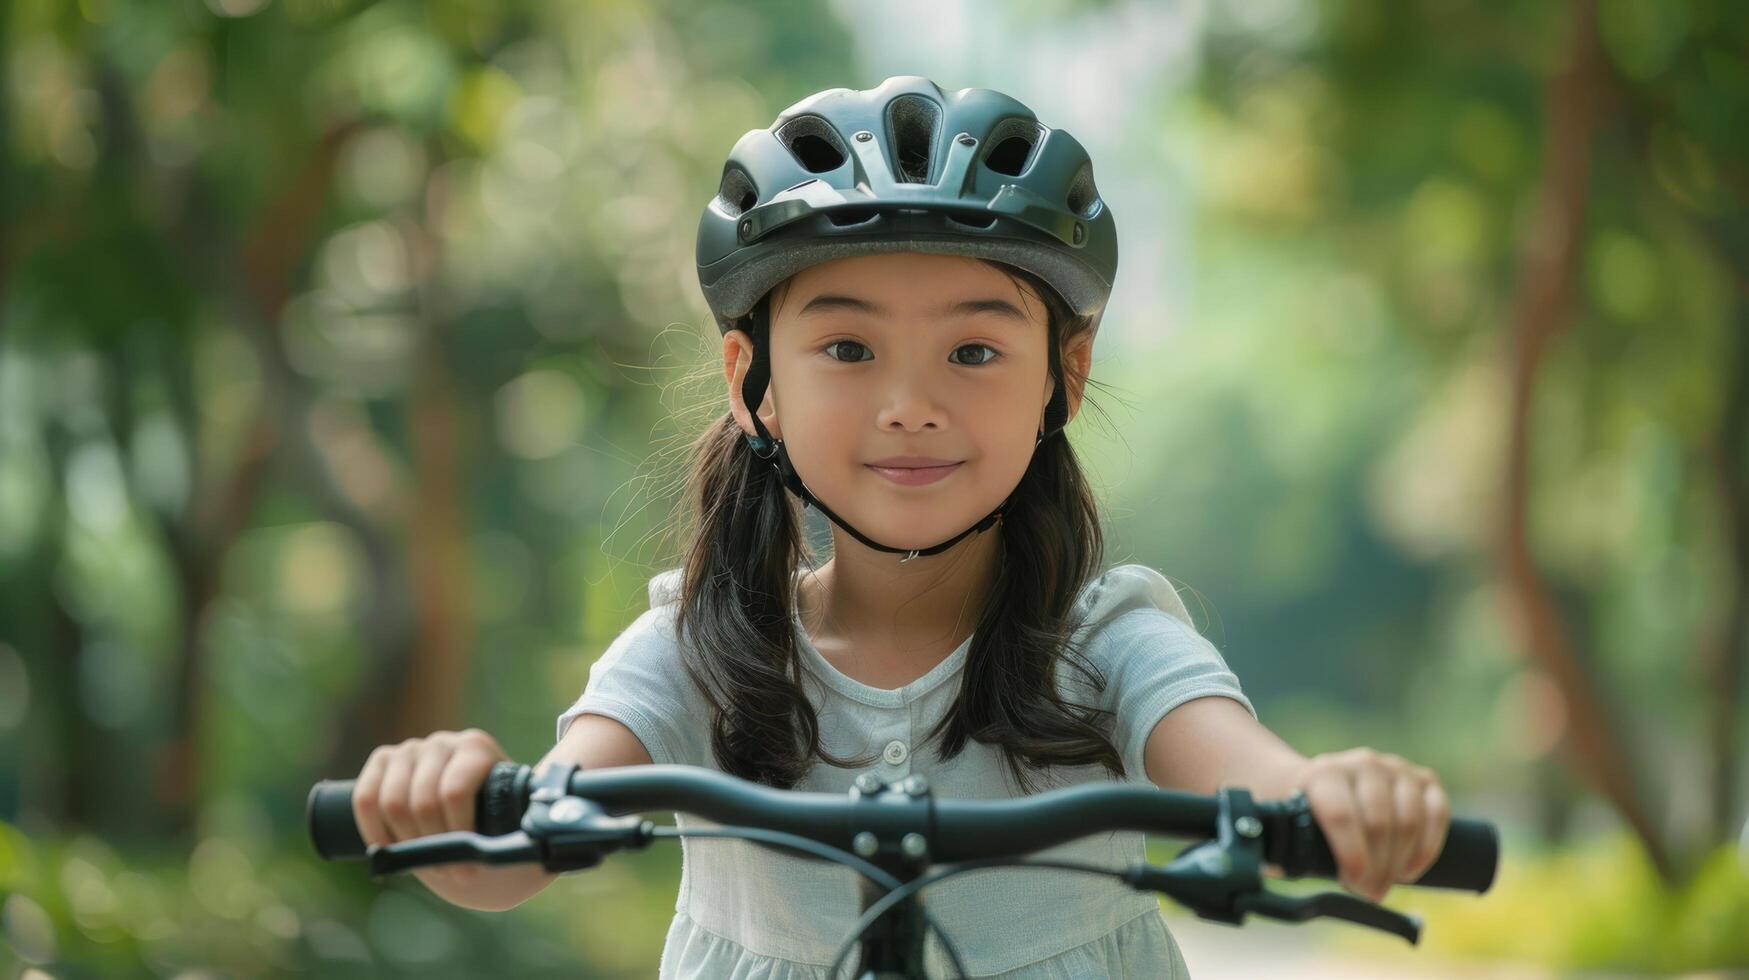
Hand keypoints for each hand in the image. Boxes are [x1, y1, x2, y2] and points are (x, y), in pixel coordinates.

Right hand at [352, 728, 511, 890]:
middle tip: (450, 872)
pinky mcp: (383, 762)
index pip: (455, 792)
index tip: (470, 868)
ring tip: (426, 862)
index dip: (458, 836)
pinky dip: (373, 830)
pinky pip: (365, 798)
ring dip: (406, 843)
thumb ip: (521, 840)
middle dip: (432, 846)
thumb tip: (518, 849)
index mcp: (477, 749)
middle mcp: (443, 742)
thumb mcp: (517, 836)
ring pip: (391, 801)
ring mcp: (410, 750)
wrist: (478, 820)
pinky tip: (388, 850)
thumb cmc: (502, 832)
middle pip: (422, 800)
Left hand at [1274, 747, 1450, 902]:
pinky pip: (1438, 812)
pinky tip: (1410, 869)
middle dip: (1377, 867)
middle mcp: (1361, 763)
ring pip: (1410, 820)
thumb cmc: (1293, 818)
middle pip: (1379, 822)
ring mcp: (1394, 768)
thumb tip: (1267, 876)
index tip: (1353, 886)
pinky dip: (1428, 846)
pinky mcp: (1421, 778)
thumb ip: (1276, 852)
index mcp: (1322, 773)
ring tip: (1385, 882)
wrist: (1310, 787)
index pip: (1341, 815)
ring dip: (1401, 862)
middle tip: (1369, 892)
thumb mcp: (1278, 832)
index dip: (1352, 858)